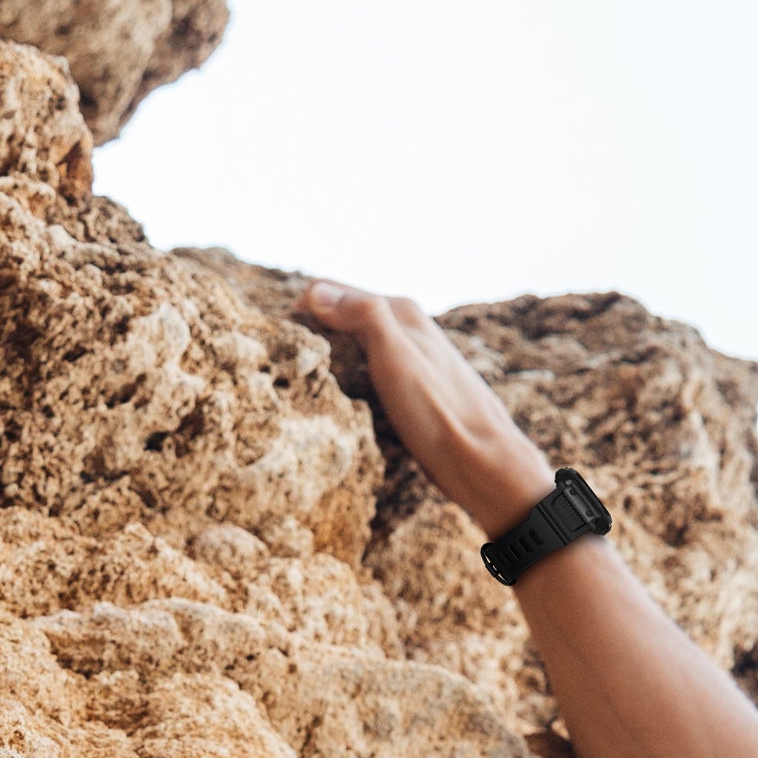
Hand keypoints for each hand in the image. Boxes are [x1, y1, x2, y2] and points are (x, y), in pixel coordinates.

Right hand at [293, 279, 557, 538]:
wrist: (486, 465)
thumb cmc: (440, 416)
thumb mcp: (396, 358)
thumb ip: (363, 316)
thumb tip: (316, 291)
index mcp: (403, 313)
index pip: (332, 292)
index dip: (299, 310)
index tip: (271, 338)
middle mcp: (410, 330)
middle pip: (345, 317)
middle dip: (312, 330)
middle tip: (278, 360)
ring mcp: (414, 360)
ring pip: (358, 346)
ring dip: (329, 355)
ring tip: (301, 378)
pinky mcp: (416, 391)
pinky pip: (370, 373)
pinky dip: (349, 378)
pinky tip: (340, 399)